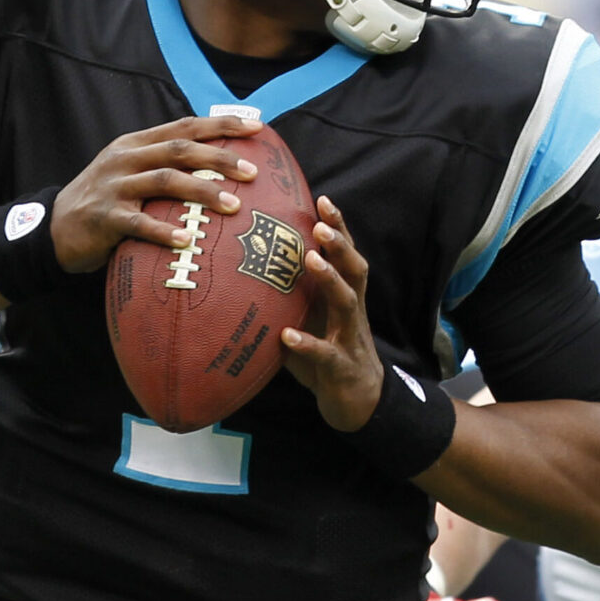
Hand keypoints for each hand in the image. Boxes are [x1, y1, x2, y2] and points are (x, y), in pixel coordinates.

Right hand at [51, 114, 263, 272]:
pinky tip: (187, 239)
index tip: (257, 127)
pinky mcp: (104, 218)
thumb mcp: (132, 172)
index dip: (221, 125)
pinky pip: (138, 223)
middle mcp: (126, 159)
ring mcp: (114, 187)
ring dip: (201, 191)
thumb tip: (222, 167)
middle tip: (252, 172)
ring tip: (233, 205)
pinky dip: (163, 231)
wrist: (54, 229)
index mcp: (136, 144)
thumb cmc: (108, 202)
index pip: (184, 126)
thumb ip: (166, 165)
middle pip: (179, 150)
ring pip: (164, 180)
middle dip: (219, 158)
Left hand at [280, 196, 382, 430]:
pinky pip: (326, 354)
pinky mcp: (342, 367)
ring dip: (330, 279)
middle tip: (320, 224)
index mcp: (344, 297)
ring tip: (310, 260)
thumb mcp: (309, 321)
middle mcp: (351, 312)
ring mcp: (349, 338)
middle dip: (340, 244)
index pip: (345, 255)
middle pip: (354, 270)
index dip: (338, 227)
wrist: (359, 401)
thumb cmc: (328, 354)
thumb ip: (287, 298)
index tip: (322, 199)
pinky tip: (287, 336)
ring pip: (347, 302)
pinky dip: (307, 344)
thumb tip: (239, 272)